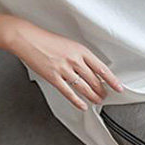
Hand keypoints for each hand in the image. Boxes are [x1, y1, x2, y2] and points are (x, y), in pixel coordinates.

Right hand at [7, 20, 122, 110]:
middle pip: (94, 80)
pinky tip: (83, 105)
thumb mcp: (69, 44)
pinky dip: (77, 101)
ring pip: (84, 88)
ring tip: (98, 101)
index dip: (112, 80)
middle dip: (102, 90)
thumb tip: (91, 69)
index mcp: (80, 50)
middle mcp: (74, 60)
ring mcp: (64, 69)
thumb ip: (81, 56)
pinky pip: (69, 93)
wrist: (26, 38)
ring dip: (93, 96)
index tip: (118, 87)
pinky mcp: (53, 77)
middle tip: (106, 95)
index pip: (102, 68)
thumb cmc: (46, 40)